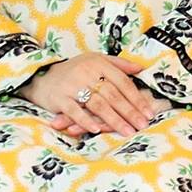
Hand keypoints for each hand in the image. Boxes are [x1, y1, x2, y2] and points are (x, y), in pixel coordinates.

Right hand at [24, 54, 163, 141]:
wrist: (42, 75)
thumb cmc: (75, 70)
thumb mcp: (96, 60)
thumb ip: (118, 64)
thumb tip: (141, 68)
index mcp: (99, 63)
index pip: (122, 82)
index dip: (137, 98)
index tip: (149, 113)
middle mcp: (86, 72)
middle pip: (113, 95)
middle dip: (130, 111)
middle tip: (142, 125)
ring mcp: (72, 85)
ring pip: (97, 104)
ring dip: (114, 119)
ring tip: (127, 131)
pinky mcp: (59, 98)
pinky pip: (74, 111)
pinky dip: (85, 121)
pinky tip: (96, 130)